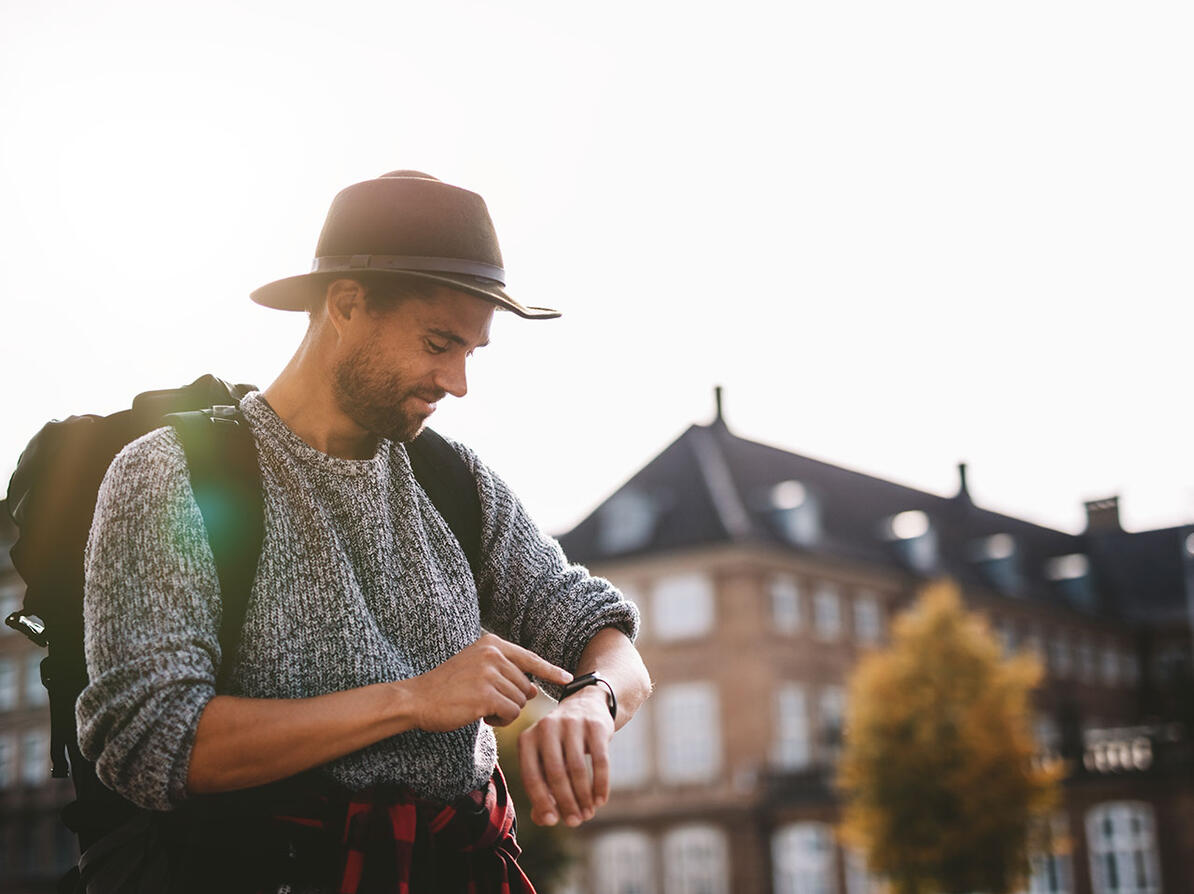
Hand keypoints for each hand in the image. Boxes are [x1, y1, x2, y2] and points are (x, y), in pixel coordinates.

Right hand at [406, 633, 571, 731]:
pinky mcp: (487, 695)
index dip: (550, 670)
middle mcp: (494, 654)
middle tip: (484, 702)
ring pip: (519, 701)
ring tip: (479, 707)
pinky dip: (500, 720)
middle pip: (525, 685)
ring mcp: (490, 673)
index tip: (567, 678)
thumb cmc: (446, 686)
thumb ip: (505, 673)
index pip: (529, 658)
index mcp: (492, 644)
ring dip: (504, 711)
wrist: (417, 698)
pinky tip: (481, 716)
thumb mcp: (477, 669)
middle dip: (511, 700)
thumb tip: (533, 689)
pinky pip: (511, 713)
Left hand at [518, 686, 614, 826]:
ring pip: (577, 768)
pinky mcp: (596, 725)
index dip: (541, 801)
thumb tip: (543, 819)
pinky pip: (600, 760)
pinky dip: (600, 784)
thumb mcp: (545, 760)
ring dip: (583, 797)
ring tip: (588, 814)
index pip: (531, 776)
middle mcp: (546, 727)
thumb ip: (541, 789)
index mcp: (528, 738)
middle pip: (555, 773)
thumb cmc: (560, 743)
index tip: (552, 822)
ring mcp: (572, 723)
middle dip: (566, 802)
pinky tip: (601, 800)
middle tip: (575, 822)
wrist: (587, 705)